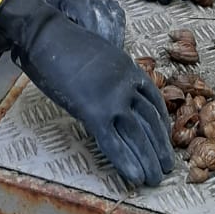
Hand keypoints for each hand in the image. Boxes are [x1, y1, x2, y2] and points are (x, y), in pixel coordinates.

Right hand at [0, 0, 172, 185]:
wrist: (48, 35)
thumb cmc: (64, 42)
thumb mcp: (99, 54)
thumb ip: (110, 73)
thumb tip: (107, 88)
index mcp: (129, 69)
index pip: (154, 101)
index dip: (161, 124)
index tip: (164, 140)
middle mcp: (128, 85)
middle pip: (151, 122)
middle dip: (160, 147)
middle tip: (166, 167)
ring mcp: (113, 99)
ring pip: (138, 136)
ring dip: (148, 160)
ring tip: (155, 178)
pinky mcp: (95, 112)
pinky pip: (114, 142)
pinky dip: (126, 162)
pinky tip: (134, 177)